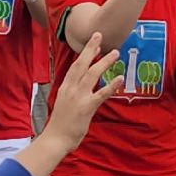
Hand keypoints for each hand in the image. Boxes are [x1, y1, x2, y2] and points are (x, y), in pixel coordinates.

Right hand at [44, 33, 123, 148]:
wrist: (55, 140)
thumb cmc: (61, 124)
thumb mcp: (64, 103)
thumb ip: (73, 92)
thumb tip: (83, 86)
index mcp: (65, 88)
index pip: (75, 66)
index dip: (84, 53)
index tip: (93, 42)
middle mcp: (70, 89)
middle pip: (81, 64)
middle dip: (90, 48)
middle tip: (99, 35)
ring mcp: (78, 97)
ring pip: (92, 74)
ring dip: (104, 62)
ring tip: (115, 53)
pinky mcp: (87, 107)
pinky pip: (101, 94)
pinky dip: (111, 85)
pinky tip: (120, 78)